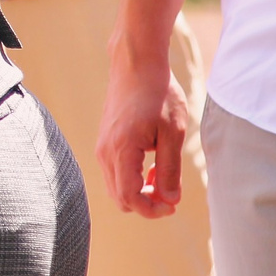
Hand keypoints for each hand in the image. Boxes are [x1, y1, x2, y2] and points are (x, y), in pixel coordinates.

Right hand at [96, 38, 190, 216]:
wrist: (136, 65)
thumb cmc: (158, 94)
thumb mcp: (173, 132)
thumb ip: (170, 169)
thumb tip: (170, 199)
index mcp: (121, 150)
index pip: (130, 198)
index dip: (152, 210)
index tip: (173, 206)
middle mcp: (105, 152)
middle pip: (120, 199)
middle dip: (146, 203)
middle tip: (170, 191)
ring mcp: (101, 147)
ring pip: (116, 188)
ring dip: (140, 190)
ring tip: (162, 173)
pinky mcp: (104, 142)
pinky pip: (114, 173)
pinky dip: (132, 178)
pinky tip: (151, 162)